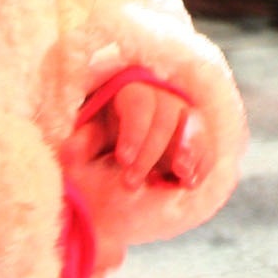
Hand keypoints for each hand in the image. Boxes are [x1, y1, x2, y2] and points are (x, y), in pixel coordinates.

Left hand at [68, 79, 199, 194]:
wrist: (122, 156)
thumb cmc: (102, 145)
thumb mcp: (89, 143)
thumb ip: (83, 144)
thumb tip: (70, 146)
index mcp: (132, 94)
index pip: (139, 103)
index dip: (134, 130)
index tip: (123, 159)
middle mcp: (162, 98)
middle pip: (166, 115)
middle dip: (152, 152)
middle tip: (131, 183)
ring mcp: (184, 116)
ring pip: (194, 123)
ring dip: (190, 149)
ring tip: (182, 174)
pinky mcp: (197, 136)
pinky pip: (207, 143)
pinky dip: (202, 162)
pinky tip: (190, 182)